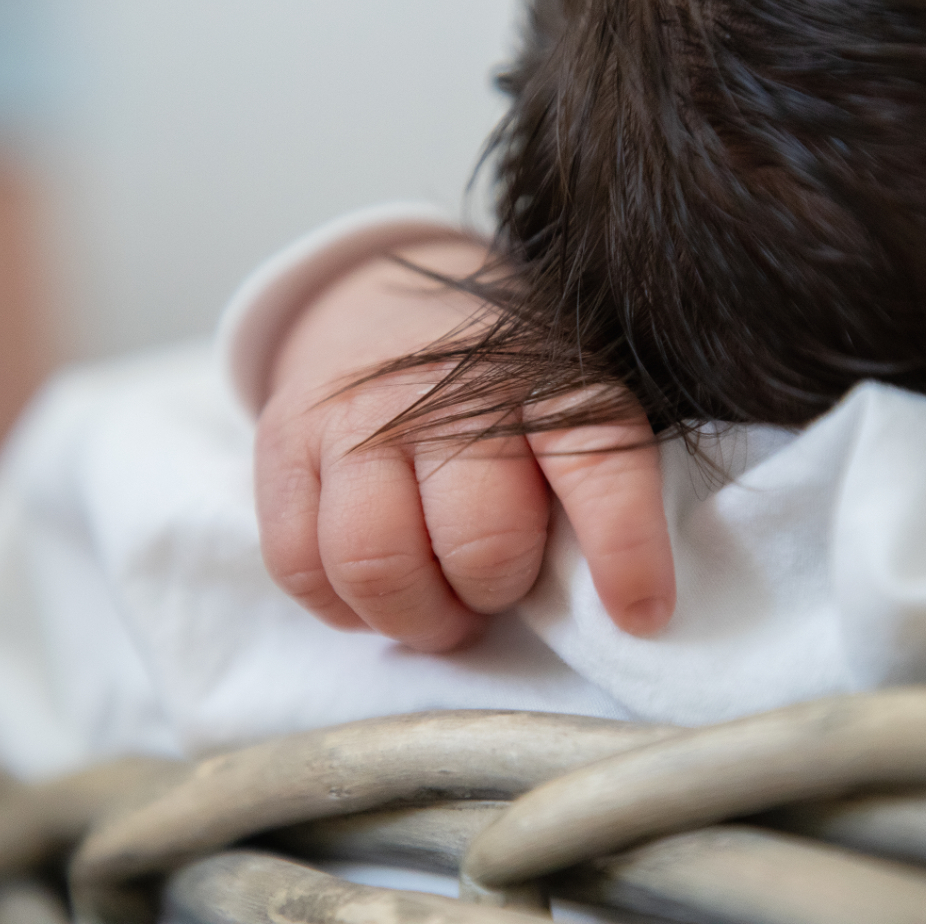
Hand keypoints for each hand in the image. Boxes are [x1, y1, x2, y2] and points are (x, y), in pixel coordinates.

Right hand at [253, 239, 676, 651]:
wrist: (382, 310)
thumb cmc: (497, 393)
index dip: (624, 548)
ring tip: (440, 604)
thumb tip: (619, 604)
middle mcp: (445, 391)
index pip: (596, 461)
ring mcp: (356, 418)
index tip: (641, 615)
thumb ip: (593, 484)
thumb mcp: (567, 405)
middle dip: (497, 590)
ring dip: (419, 615)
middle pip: (480, 541)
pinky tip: (377, 586)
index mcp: (544, 376)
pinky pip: (301, 570)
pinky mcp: (284, 448)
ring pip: (377, 565)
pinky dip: (345, 607)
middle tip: (497, 586)